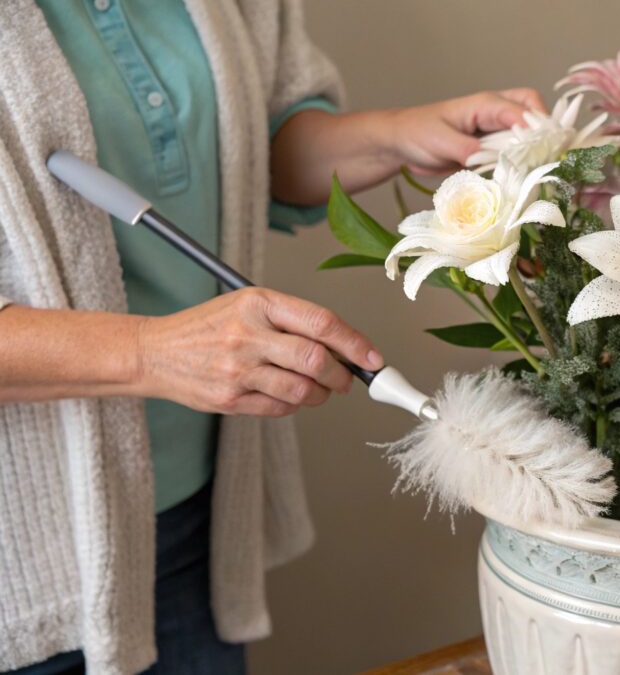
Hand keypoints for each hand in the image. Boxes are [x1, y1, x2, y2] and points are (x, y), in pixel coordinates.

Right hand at [137, 288, 382, 416]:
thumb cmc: (209, 326)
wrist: (153, 352)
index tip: (373, 358)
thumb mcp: (248, 305)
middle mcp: (247, 335)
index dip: (355, 343)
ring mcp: (237, 370)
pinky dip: (295, 405)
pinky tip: (288, 394)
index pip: (321, 323)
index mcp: (258, 303)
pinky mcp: (229, 400)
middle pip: (316, 360)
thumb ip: (293, 321)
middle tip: (348, 378)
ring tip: (318, 388)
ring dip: (321, 394)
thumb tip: (346, 346)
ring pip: (302, 390)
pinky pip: (281, 408)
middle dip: (343, 375)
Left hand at [389, 88, 546, 175]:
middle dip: (544, 128)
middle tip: (549, 153)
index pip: (519, 110)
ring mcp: (494, 130)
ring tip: (541, 165)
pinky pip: (514, 148)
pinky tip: (524, 174)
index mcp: (484, 104)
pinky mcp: (491, 147)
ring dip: (536, 144)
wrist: (401, 143)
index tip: (542, 150)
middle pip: (532, 108)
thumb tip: (491, 159)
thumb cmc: (417, 132)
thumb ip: (466, 149)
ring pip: (527, 129)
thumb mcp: (439, 141)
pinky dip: (523, 158)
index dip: (534, 128)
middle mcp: (494, 113)